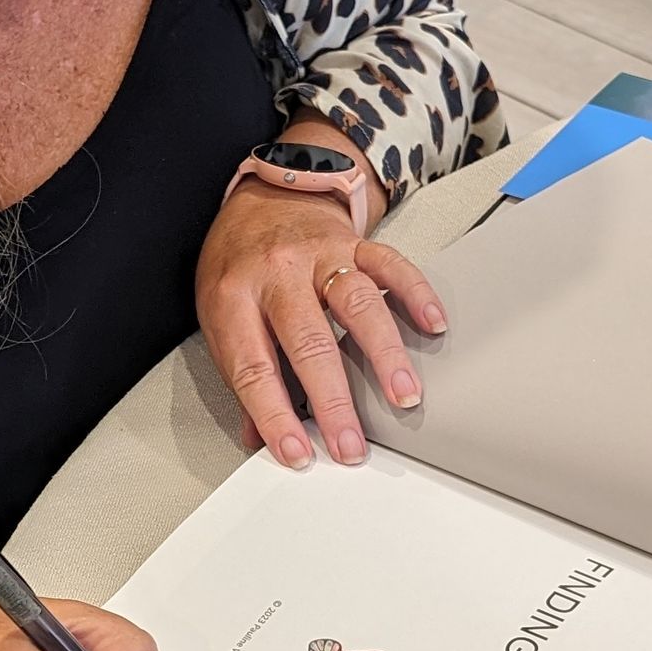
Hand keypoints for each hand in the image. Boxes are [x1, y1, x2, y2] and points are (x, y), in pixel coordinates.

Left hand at [196, 177, 446, 472]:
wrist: (262, 197)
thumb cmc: (237, 262)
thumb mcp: (219, 316)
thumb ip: (242, 376)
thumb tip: (257, 436)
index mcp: (234, 298)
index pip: (253, 367)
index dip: (274, 415)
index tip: (297, 453)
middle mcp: (278, 274)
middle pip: (309, 341)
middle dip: (334, 401)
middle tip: (352, 445)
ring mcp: (321, 256)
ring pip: (358, 304)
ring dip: (384, 355)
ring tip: (404, 397)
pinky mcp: (356, 244)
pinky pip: (391, 266)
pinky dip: (415, 295)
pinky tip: (433, 326)